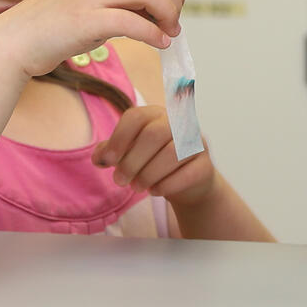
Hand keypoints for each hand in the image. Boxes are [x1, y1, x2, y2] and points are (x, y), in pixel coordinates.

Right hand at [0, 0, 183, 79]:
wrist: (14, 42)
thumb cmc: (54, 28)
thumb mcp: (94, 6)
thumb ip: (124, 4)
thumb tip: (161, 16)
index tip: (173, 13)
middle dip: (175, 0)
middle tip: (172, 25)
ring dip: (168, 15)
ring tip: (167, 34)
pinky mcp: (85, 20)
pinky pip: (131, 21)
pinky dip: (152, 33)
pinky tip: (158, 44)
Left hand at [92, 104, 216, 205]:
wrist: (188, 181)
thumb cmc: (153, 162)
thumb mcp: (129, 153)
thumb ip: (111, 152)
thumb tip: (100, 157)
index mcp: (156, 115)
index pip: (136, 117)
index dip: (119, 138)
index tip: (108, 161)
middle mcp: (179, 123)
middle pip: (154, 134)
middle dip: (132, 161)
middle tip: (119, 181)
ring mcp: (196, 143)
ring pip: (172, 154)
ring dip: (148, 174)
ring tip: (136, 187)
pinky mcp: (206, 165)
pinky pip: (187, 173)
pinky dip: (166, 185)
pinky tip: (155, 190)